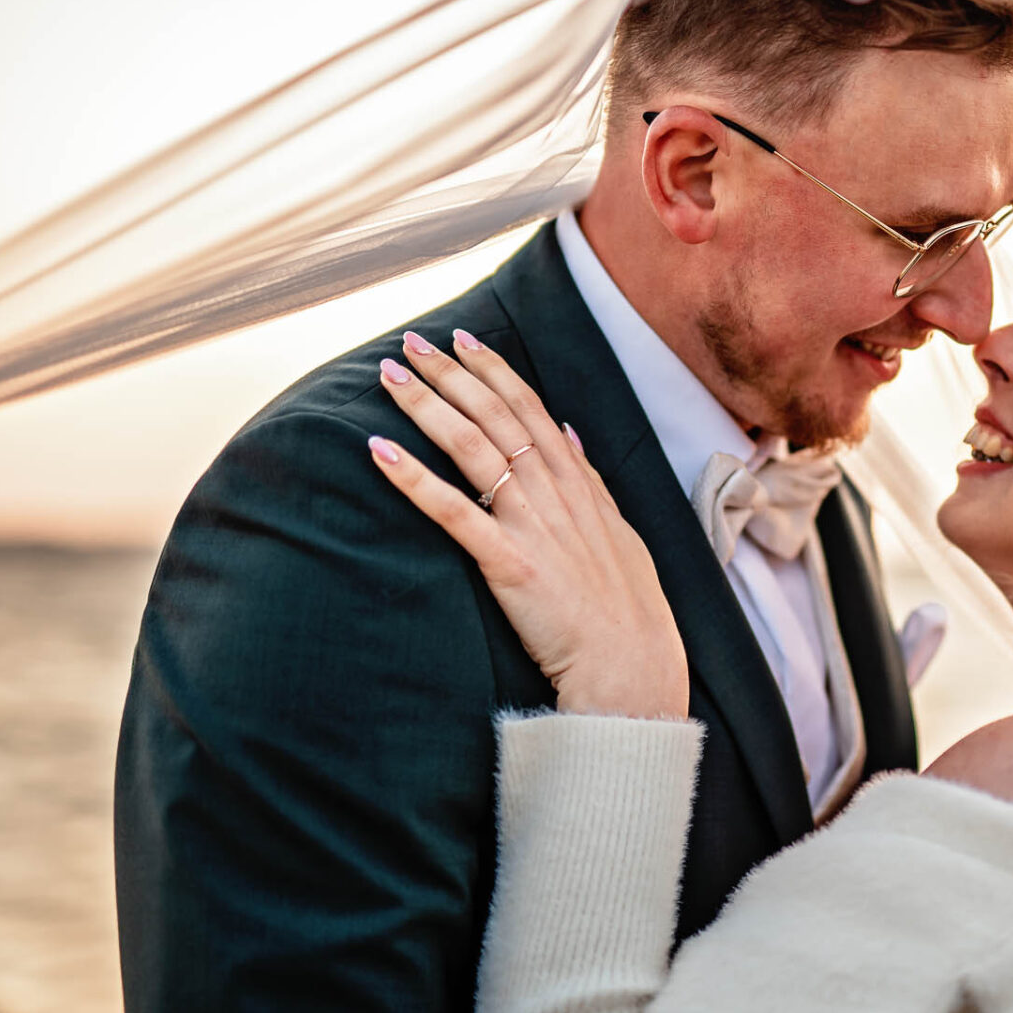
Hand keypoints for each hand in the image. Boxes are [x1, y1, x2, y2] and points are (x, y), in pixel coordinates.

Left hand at [366, 327, 688, 718]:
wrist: (633, 670)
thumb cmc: (627, 612)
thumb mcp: (619, 532)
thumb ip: (591, 481)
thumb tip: (570, 431)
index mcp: (580, 485)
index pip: (531, 409)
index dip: (494, 371)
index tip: (464, 341)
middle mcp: (555, 494)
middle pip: (495, 416)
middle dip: (451, 374)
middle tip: (412, 342)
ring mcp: (533, 526)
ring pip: (472, 448)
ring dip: (427, 406)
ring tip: (390, 377)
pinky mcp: (510, 564)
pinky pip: (453, 512)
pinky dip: (414, 478)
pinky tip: (379, 452)